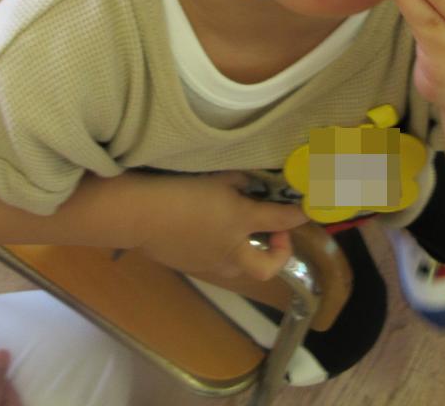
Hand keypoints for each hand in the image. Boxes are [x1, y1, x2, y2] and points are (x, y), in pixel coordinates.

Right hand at [138, 171, 309, 281]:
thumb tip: (250, 185)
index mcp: (240, 223)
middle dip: (278, 253)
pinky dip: (223, 250)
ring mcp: (210, 263)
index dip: (297, 215)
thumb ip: (238, 181)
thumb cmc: (178, 189)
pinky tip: (209, 231)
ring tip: (241, 230)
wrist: (138, 214)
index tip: (306, 209)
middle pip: (267, 267)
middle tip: (273, 231)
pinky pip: (217, 262)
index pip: (280, 220)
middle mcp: (231, 250)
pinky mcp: (189, 266)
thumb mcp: (214, 177)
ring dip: (249, 252)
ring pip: (241, 267)